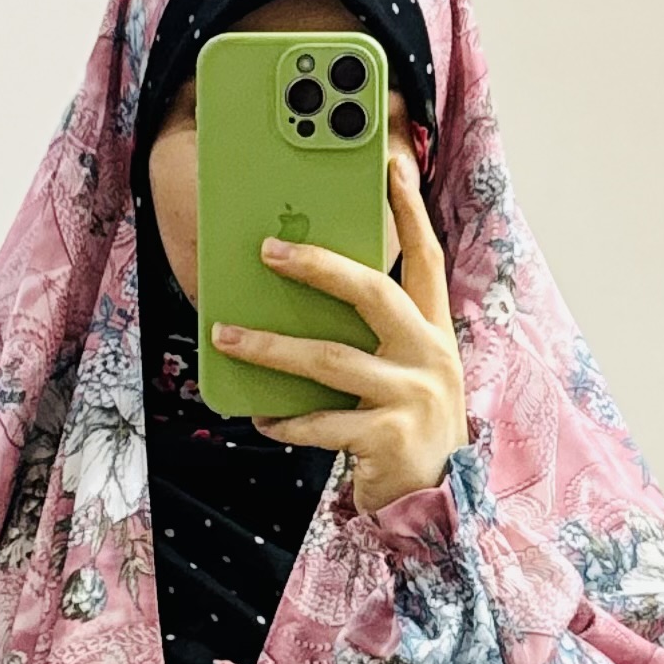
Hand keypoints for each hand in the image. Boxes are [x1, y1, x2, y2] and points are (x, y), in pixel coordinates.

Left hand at [210, 150, 467, 515]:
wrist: (437, 502)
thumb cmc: (407, 426)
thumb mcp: (402, 372)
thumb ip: (371, 337)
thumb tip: (301, 298)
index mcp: (434, 331)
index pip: (426, 256)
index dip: (410, 208)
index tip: (392, 162)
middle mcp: (430, 356)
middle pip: (373, 292)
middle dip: (318, 265)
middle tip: (267, 250)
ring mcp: (413, 396)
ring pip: (330, 359)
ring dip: (271, 347)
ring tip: (226, 336)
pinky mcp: (389, 437)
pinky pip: (322, 422)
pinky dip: (286, 421)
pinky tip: (261, 418)